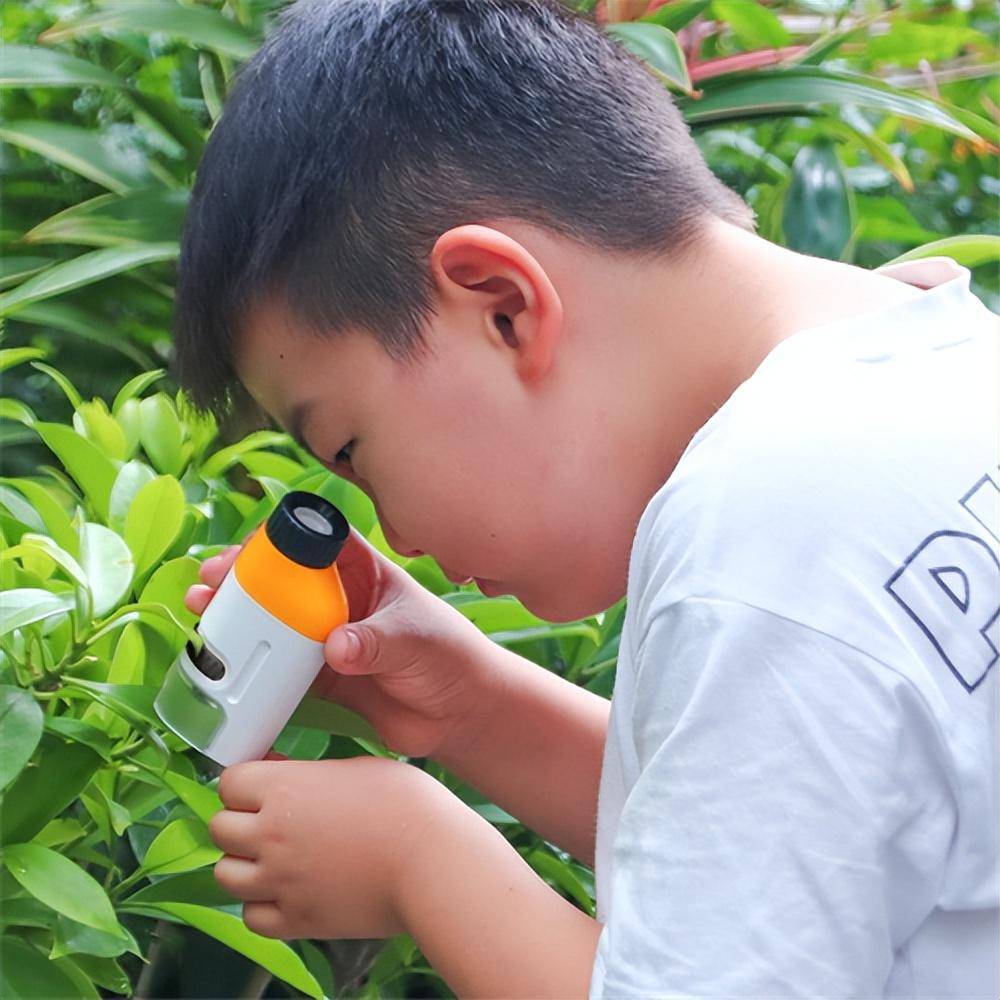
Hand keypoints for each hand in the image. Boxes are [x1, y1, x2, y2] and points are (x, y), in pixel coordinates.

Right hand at [184, 525, 501, 759]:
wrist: (461, 715)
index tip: (245, 548)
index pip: (318, 540)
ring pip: (272, 623)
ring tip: (202, 614)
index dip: (279, 536)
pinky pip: (278, 670)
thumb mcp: (416, 641)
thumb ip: (377, 643)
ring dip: (236, 618)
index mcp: (365, 573)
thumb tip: (336, 648)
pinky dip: (250, 669)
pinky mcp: (321, 678)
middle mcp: (340, 601)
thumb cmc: (451, 659)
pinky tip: (222, 668)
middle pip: (282, 579)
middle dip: (242, 577)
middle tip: (210, 580)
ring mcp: (326, 639)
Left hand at [209, 754, 445, 939]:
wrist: (432, 861)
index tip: (263, 788)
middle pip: (219, 828)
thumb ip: (308, 774)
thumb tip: (278, 775)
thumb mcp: (357, 767)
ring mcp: (280, 881)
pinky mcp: (297, 920)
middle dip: (240, 822)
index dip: (245, 784)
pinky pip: (251, 917)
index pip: (228, 783)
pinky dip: (262, 906)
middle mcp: (271, 834)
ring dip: (245, 864)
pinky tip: (288, 892)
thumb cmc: (406, 805)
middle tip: (269, 822)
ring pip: (225, 874)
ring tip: (275, 859)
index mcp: (284, 789)